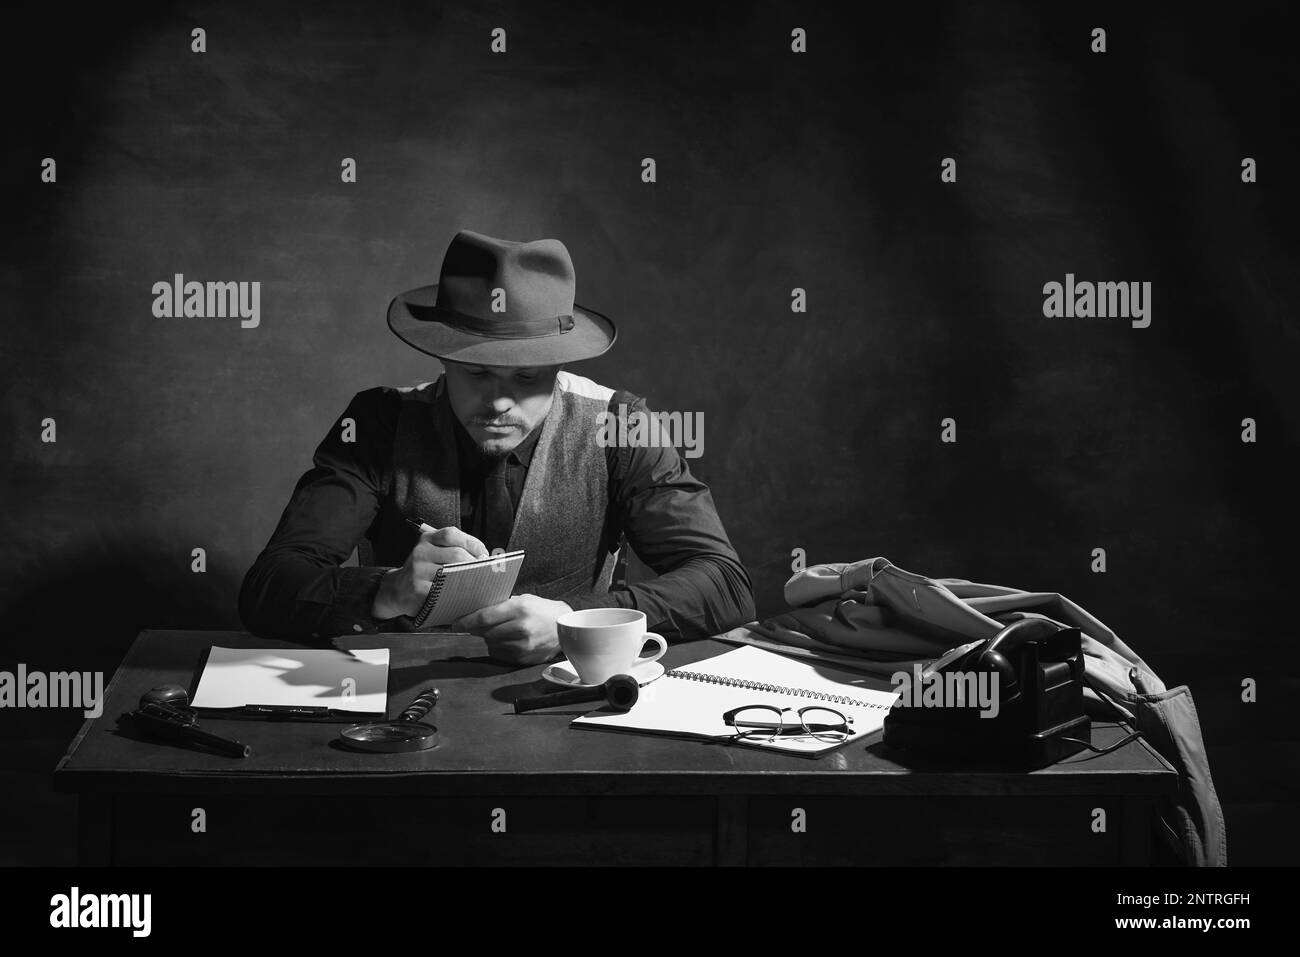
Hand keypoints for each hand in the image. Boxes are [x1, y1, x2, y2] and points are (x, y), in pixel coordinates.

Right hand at [370, 524, 488, 619]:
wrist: (398, 589)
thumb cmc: (424, 569)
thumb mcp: (434, 552)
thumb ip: (454, 549)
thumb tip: (485, 557)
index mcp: (427, 539)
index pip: (452, 534)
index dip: (472, 543)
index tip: (484, 554)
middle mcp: (421, 551)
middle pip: (456, 554)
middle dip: (475, 563)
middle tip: (486, 572)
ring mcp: (418, 570)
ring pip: (452, 573)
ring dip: (470, 578)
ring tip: (479, 582)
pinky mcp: (418, 589)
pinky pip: (444, 590)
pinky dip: (458, 592)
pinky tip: (465, 594)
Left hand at [454, 595, 573, 665]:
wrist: (563, 627)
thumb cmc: (541, 610)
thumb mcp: (523, 600)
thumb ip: (501, 605)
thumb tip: (474, 611)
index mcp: (519, 609)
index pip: (484, 617)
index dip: (467, 621)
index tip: (456, 623)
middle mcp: (521, 628)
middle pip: (486, 632)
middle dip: (477, 629)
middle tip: (474, 625)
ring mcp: (523, 645)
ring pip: (491, 643)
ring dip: (489, 638)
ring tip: (498, 631)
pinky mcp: (523, 658)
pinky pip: (499, 654)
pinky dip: (497, 647)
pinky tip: (505, 640)